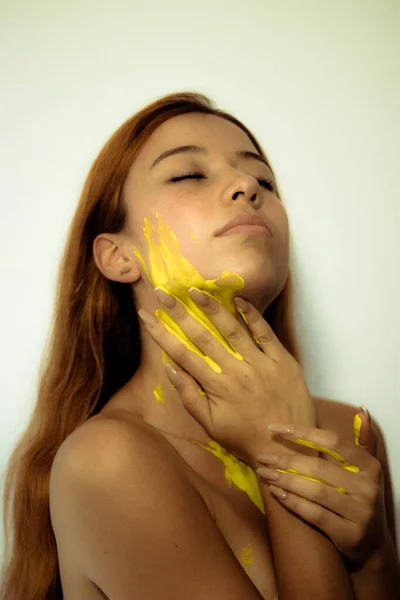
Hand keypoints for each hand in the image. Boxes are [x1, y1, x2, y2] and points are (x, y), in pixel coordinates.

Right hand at [139, 286, 315, 461]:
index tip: (146, 315)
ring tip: (195, 290)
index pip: (183, 354)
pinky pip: (265, 333)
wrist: (288, 448)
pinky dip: (252, 315)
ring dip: (212, 308)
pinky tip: (239, 300)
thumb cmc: (245, 438)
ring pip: (233, 329)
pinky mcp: (282, 360)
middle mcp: (236, 371)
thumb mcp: (210, 425)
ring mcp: (261, 363)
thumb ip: (189, 396)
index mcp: (216, 387)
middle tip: (163, 292)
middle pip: (203, 336)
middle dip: (180, 313)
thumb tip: (170, 368)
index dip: (162, 334)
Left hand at [255, 411, 385, 568]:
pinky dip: (293, 502)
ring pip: (314, 491)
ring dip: (285, 480)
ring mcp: (359, 512)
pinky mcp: (348, 534)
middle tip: (263, 457)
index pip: (333, 442)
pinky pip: (314, 514)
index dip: (303, 433)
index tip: (275, 428)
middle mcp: (367, 487)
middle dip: (286, 461)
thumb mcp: (368, 469)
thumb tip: (361, 409)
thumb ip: (364, 440)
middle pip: (318, 468)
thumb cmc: (361, 498)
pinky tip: (276, 493)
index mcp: (369, 466)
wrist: (372, 544)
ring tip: (264, 473)